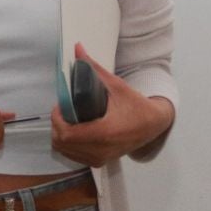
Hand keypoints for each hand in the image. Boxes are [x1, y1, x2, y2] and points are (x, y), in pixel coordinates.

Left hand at [50, 44, 174, 168]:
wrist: (153, 125)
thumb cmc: (136, 105)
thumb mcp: (116, 85)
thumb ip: (94, 68)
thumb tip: (77, 48)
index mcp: (105, 133)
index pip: (67, 134)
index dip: (57, 119)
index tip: (61, 105)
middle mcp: (101, 150)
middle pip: (62, 143)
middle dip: (56, 125)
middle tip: (63, 110)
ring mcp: (100, 158)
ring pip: (65, 152)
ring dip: (61, 135)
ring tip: (68, 119)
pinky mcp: (100, 162)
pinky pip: (74, 157)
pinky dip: (68, 145)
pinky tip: (74, 131)